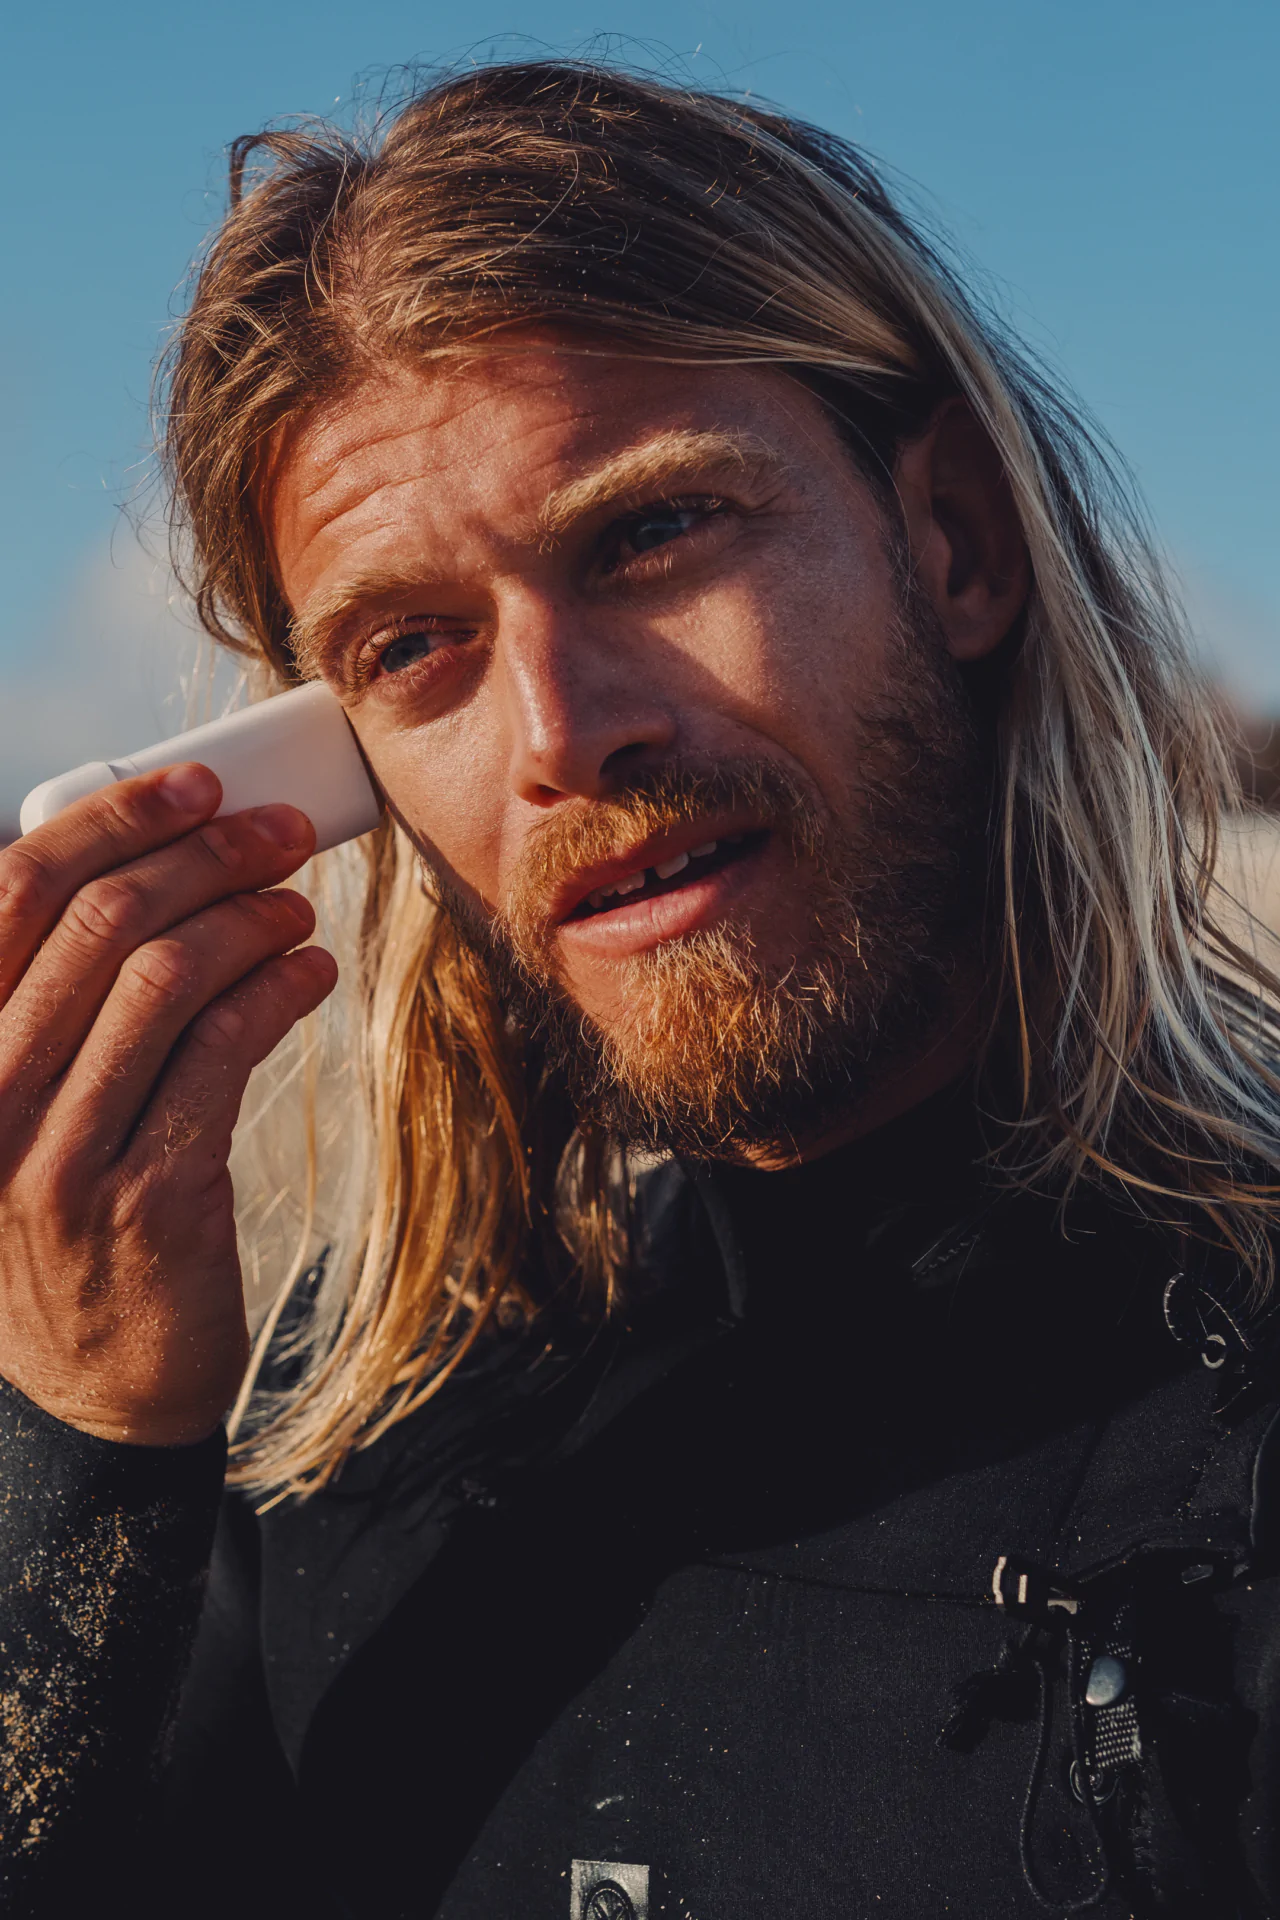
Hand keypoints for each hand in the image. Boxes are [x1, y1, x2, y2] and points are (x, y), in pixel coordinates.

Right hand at [0, 763, 336, 1444]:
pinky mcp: (142, 1197)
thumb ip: (41, 1009)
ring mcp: (53, 1154)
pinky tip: (310, 972)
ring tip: (296, 903)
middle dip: (206, 851)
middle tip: (280, 831)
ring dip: (251, 916)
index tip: (196, 784)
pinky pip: (223, 1051)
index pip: (11, 892)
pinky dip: (278, 990)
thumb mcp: (9, 1111)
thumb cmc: (60, 1226)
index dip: (113, 819)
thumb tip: (136, 871)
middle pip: (102, 921)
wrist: (91, 1395)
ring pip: (168, 975)